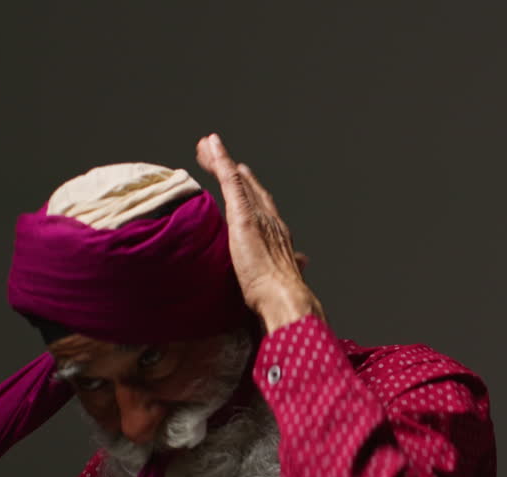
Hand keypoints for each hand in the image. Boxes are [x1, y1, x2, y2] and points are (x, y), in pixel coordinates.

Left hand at [195, 133, 324, 332]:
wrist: (284, 298)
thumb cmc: (279, 299)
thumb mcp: (276, 282)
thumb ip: (283, 272)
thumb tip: (300, 266)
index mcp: (277, 236)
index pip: (261, 206)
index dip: (250, 190)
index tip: (240, 176)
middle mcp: (271, 220)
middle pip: (249, 188)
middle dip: (234, 170)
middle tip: (216, 154)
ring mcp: (258, 216)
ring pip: (237, 180)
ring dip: (221, 160)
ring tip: (206, 146)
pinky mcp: (244, 216)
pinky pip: (231, 182)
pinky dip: (221, 161)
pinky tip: (211, 147)